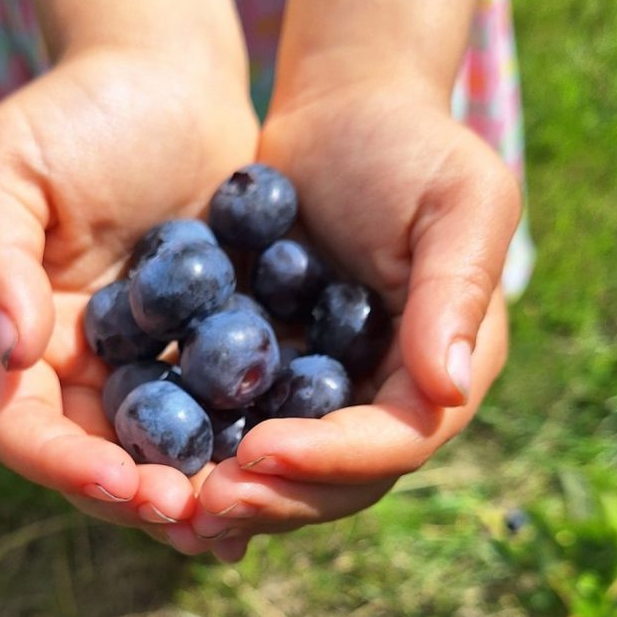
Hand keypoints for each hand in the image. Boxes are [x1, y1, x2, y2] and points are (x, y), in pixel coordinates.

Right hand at [0, 47, 257, 541]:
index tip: (126, 485)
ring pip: (166, 448)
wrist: (168, 78)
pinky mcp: (211, 337)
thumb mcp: (11, 164)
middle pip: (100, 456)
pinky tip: (284, 467)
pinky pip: (224, 403)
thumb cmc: (82, 109)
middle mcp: (86, 358)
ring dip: (198, 490)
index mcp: (29, 331)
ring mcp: (151, 354)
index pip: (27, 426)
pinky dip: (245, 440)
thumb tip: (10, 351)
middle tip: (198, 523)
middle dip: (143, 498)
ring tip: (243, 522)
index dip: (67, 466)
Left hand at [184, 86, 520, 560]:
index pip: (396, 440)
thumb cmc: (409, 144)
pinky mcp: (274, 361)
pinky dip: (207, 442)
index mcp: (439, 366)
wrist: (343, 112)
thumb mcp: (458, 203)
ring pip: (286, 462)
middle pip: (339, 475)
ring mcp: (326, 381)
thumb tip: (448, 390)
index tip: (261, 456)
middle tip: (203, 505)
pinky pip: (243, 415)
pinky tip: (158, 455)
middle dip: (275, 495)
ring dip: (234, 487)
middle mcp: (386, 390)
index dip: (333, 459)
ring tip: (173, 500)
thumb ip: (455, 293)